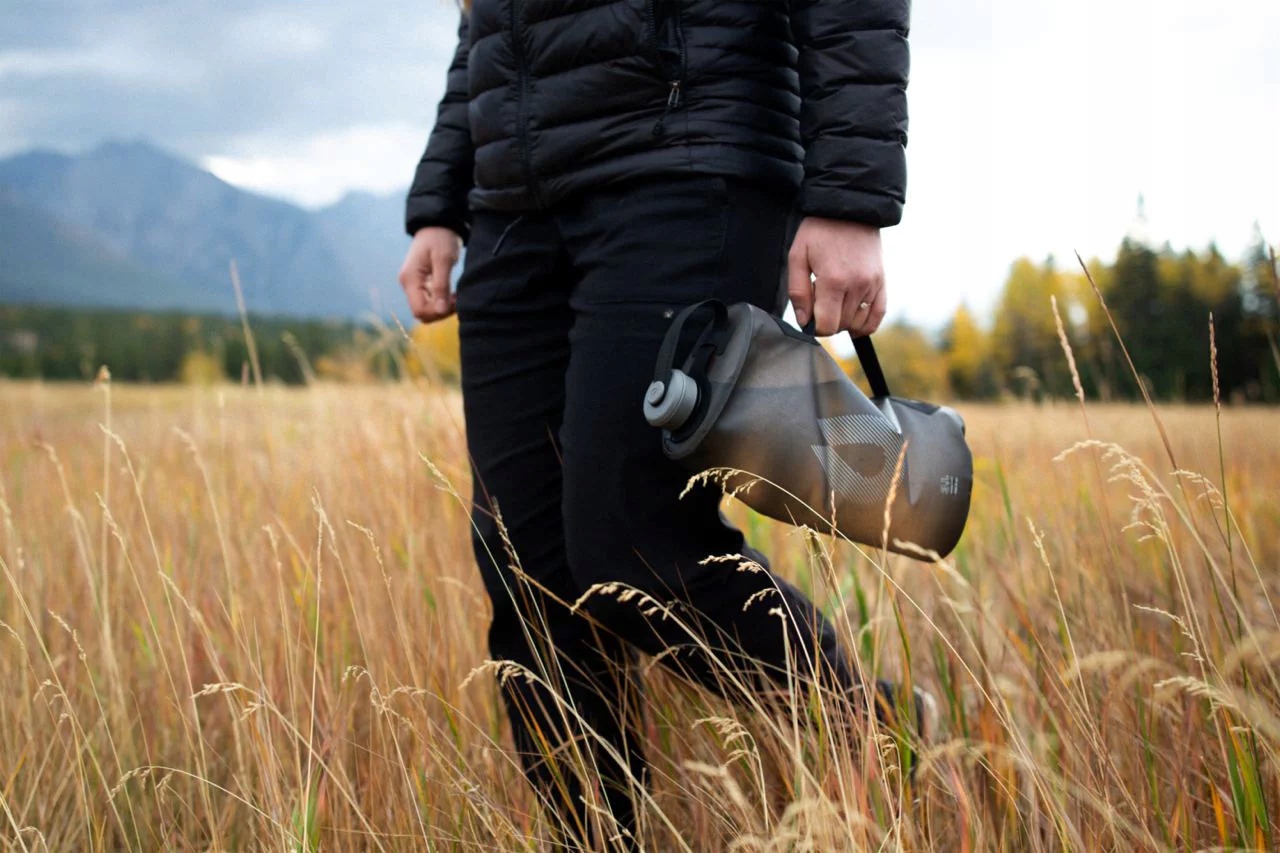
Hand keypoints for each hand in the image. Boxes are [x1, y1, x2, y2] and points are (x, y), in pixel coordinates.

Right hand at [399, 227, 462, 322]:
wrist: (436, 225)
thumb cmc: (440, 238)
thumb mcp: (444, 260)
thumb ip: (441, 286)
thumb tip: (441, 310)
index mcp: (410, 279)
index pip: (420, 310)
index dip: (438, 312)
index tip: (454, 301)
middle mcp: (408, 284)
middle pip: (422, 313)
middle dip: (441, 311)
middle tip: (457, 299)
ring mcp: (413, 285)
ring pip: (426, 309)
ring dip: (442, 307)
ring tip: (455, 295)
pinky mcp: (420, 284)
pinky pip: (428, 301)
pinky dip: (441, 301)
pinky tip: (452, 294)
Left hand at [787, 217, 886, 336]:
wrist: (849, 209)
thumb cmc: (819, 231)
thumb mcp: (798, 257)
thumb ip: (798, 292)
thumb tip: (804, 322)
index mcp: (833, 281)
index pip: (827, 326)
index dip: (815, 327)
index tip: (810, 314)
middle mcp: (857, 285)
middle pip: (841, 326)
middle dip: (827, 320)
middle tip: (820, 298)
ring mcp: (872, 285)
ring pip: (858, 323)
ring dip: (844, 320)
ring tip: (835, 300)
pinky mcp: (882, 282)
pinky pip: (878, 315)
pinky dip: (865, 324)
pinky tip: (854, 320)